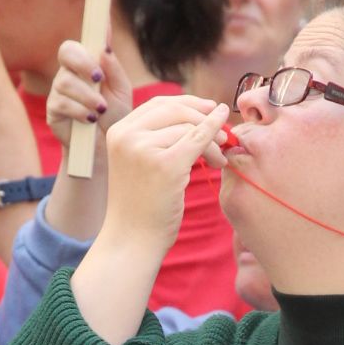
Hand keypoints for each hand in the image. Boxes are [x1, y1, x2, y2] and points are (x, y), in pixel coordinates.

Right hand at [47, 40, 133, 158]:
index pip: (82, 40)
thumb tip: (105, 49)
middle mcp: (70, 72)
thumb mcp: (121, 92)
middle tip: (98, 77)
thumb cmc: (115, 117)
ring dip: (86, 95)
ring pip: (65, 81)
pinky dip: (79, 110)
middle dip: (82, 62)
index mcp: (87, 64)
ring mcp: (59, 90)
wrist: (107, 147)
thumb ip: (114, 70)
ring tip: (101, 109)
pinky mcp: (53, 109)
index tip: (104, 23)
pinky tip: (90, 119)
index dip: (89, 29)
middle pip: (66, 51)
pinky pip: (61, 103)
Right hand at [103, 95, 228, 255]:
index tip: (210, 110)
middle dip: (204, 117)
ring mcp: (143, 148)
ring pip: (189, 126)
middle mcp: (126, 135)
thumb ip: (155, 136)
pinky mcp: (165, 164)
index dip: (189, 104)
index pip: (159, 103)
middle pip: (175, 109)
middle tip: (224, 134)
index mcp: (117, 131)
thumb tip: (196, 112)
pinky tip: (226, 139)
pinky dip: (215, 134)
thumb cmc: (141, 205)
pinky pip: (198, 139)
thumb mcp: (139, 162)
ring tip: (219, 161)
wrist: (132, 240)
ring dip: (212, 140)